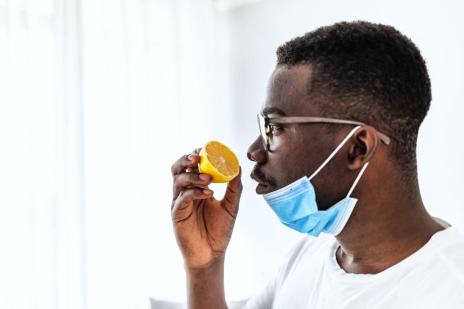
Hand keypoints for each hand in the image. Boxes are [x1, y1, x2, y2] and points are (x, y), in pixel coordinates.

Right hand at [171, 149, 242, 268]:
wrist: (212, 254)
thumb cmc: (219, 230)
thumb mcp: (231, 206)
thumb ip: (234, 188)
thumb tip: (238, 167)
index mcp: (195, 187)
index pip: (191, 165)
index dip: (196, 154)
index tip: (207, 149)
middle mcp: (184, 192)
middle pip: (177, 168)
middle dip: (186, 159)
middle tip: (199, 157)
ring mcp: (179, 202)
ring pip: (178, 180)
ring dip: (193, 176)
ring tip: (209, 179)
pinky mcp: (176, 214)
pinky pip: (182, 198)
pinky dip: (195, 192)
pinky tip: (209, 193)